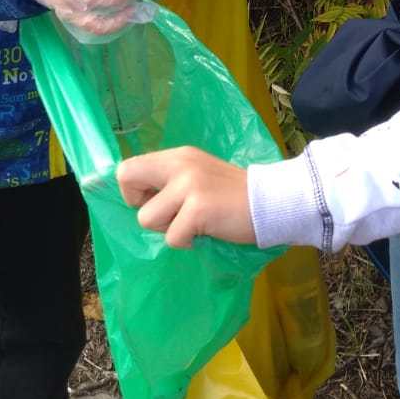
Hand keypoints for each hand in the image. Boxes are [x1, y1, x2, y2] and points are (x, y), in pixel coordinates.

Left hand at [116, 147, 254, 247]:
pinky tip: (207, 232)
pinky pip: (172, 238)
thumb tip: (142, 201)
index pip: (128, 166)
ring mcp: (188, 185)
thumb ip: (172, 181)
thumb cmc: (234, 196)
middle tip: (166, 214)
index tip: (156, 202)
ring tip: (194, 224)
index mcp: (178, 156)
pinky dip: (187, 242)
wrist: (272, 202)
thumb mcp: (199, 176)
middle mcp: (179, 164)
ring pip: (146, 218)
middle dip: (138, 205)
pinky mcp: (197, 209)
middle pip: (127, 177)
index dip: (134, 191)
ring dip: (168, 229)